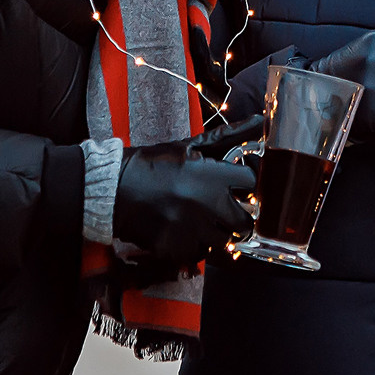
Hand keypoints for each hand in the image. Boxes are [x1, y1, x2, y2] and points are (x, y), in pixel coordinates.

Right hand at [114, 116, 264, 268]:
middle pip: (245, 222)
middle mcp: (207, 205)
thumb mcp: (191, 147)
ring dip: (216, 233)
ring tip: (200, 221)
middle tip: (225, 213)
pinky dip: (195, 246)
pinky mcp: (176, 248)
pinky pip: (200, 255)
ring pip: (223, 241)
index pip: (252, 184)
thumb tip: (260, 119)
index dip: (247, 185)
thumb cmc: (155, 164)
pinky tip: (184, 231)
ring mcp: (191, 229)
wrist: (114, 188)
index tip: (238, 187)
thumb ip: (229, 137)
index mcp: (213, 177)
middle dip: (238, 217)